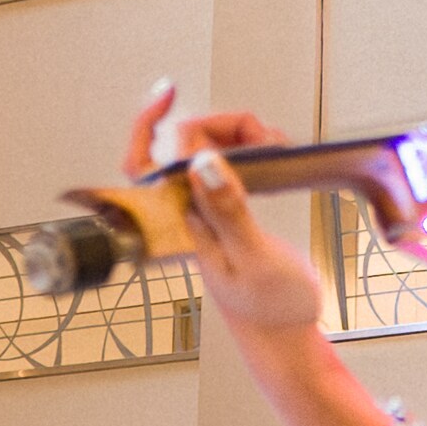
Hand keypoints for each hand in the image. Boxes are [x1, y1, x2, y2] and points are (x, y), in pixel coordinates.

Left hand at [127, 86, 318, 343]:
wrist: (283, 334)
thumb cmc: (270, 307)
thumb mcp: (255, 258)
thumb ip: (229, 211)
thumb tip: (202, 162)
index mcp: (176, 226)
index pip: (143, 162)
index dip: (147, 121)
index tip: (170, 91)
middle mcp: (180, 214)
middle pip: (181, 143)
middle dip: (222, 126)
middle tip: (266, 136)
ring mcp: (199, 211)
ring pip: (204, 150)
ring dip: (238, 136)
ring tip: (277, 147)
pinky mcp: (219, 212)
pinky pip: (223, 165)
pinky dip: (245, 148)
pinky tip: (271, 153)